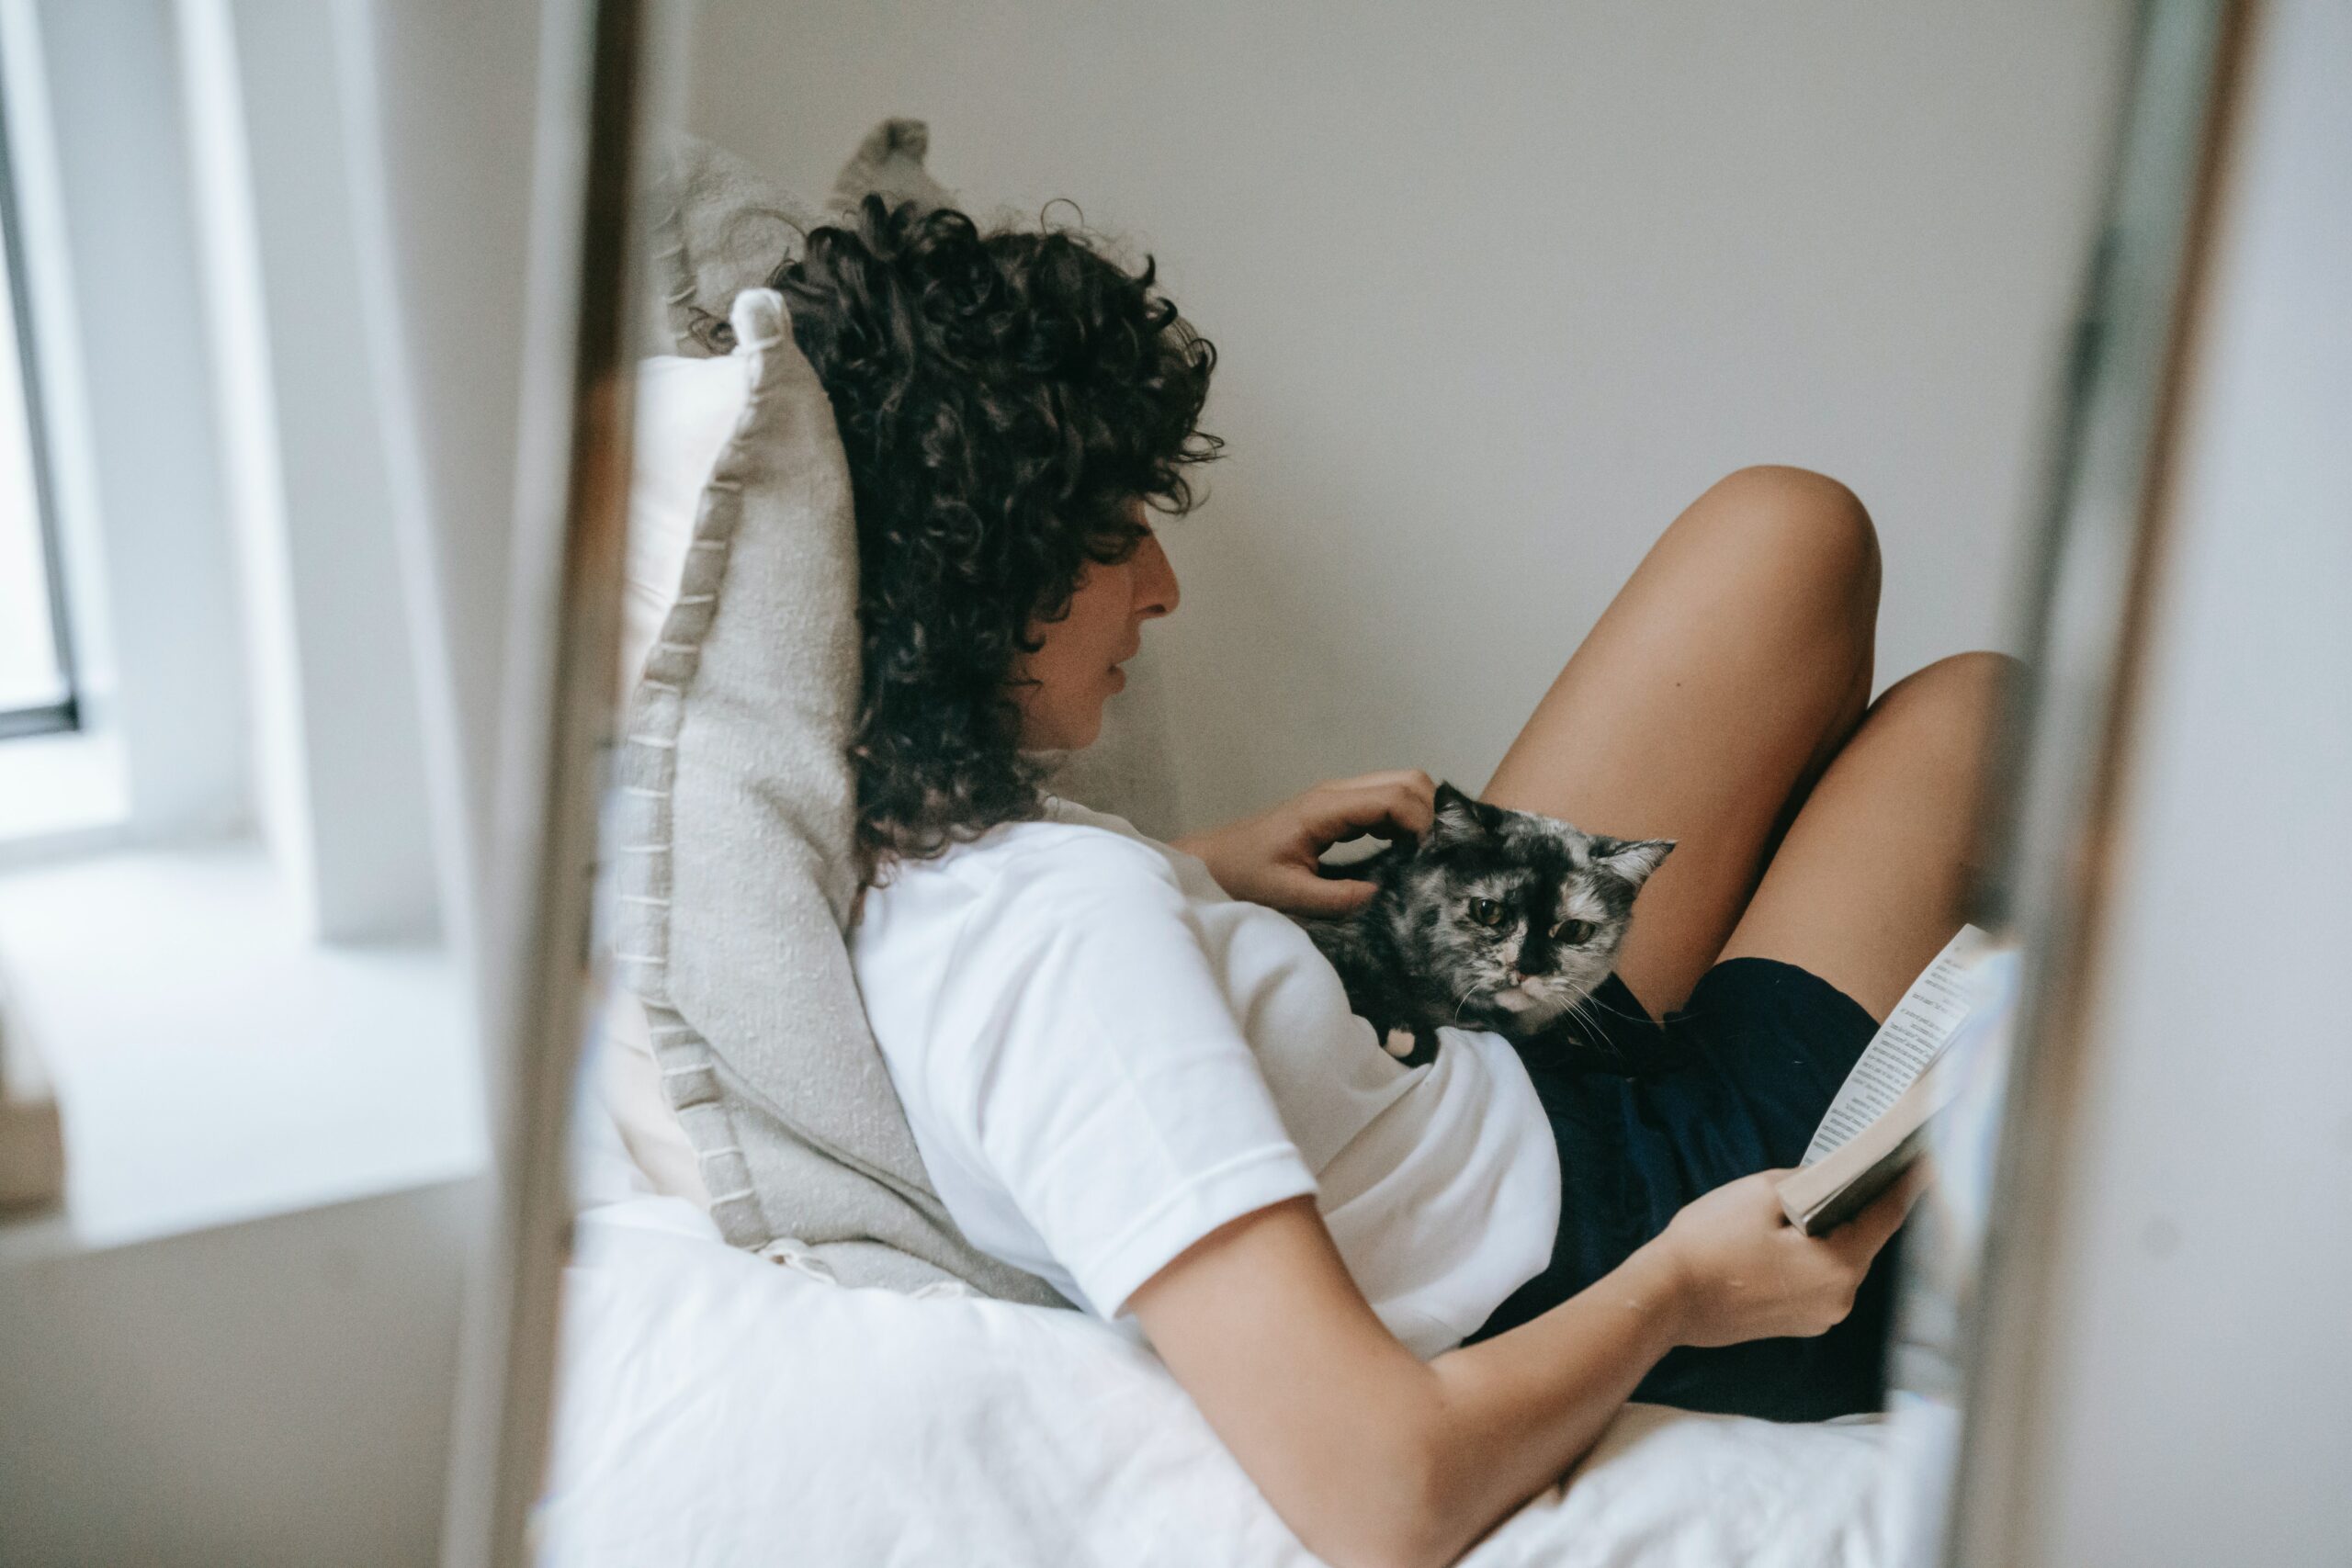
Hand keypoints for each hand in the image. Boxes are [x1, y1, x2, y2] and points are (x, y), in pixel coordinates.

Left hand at [1171, 770, 1437, 917]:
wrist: (1215, 861)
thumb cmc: (1245, 874)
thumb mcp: (1289, 894)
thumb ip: (1338, 898)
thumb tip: (1385, 895)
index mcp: (1326, 808)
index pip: (1394, 796)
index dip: (1422, 822)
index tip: (1429, 857)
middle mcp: (1337, 793)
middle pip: (1407, 780)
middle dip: (1430, 812)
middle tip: (1431, 855)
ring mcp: (1339, 797)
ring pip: (1400, 785)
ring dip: (1419, 814)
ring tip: (1420, 856)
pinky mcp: (1339, 808)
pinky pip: (1385, 801)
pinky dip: (1403, 819)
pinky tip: (1400, 852)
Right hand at [1644, 1166, 1924, 1348]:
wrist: (1666, 1298)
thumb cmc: (1711, 1244)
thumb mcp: (1760, 1193)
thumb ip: (1807, 1183)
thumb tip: (1830, 1181)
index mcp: (1839, 1266)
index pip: (1886, 1217)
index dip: (1907, 1185)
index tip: (1928, 1163)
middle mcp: (1840, 1299)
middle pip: (1863, 1242)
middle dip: (1861, 1208)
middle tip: (1863, 1171)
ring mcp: (1818, 1317)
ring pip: (1839, 1262)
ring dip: (1833, 1233)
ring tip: (1815, 1202)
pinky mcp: (1796, 1324)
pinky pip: (1819, 1280)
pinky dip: (1814, 1256)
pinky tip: (1791, 1237)